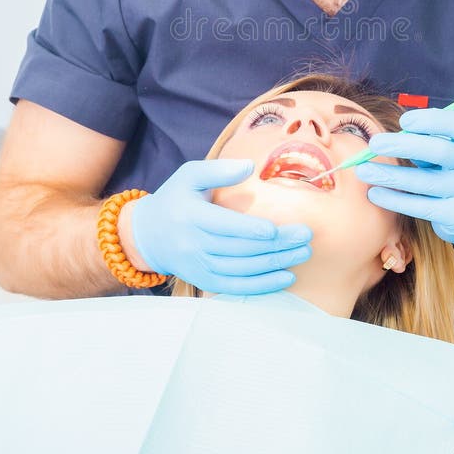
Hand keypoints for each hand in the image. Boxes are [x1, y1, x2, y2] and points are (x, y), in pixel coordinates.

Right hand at [130, 159, 312, 293]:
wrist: (147, 234)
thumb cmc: (176, 198)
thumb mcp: (190, 174)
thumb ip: (219, 169)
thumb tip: (249, 166)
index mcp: (191, 215)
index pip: (224, 226)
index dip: (250, 230)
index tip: (276, 229)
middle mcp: (193, 244)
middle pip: (239, 249)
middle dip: (275, 245)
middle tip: (305, 237)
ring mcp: (198, 266)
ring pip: (241, 269)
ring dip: (274, 264)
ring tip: (302, 254)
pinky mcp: (203, 280)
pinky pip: (235, 287)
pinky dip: (261, 285)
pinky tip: (285, 277)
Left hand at [355, 109, 453, 246]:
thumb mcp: (449, 148)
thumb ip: (428, 139)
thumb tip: (389, 139)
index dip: (429, 120)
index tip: (403, 121)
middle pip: (439, 151)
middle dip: (402, 146)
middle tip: (374, 144)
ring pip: (424, 181)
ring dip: (389, 175)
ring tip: (364, 171)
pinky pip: (422, 206)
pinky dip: (395, 199)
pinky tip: (376, 193)